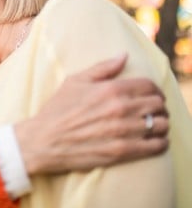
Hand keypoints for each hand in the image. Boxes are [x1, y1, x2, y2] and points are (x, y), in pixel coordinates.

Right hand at [14, 53, 168, 174]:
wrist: (45, 139)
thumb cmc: (58, 108)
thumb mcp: (76, 81)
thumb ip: (103, 68)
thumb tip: (124, 55)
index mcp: (111, 89)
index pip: (149, 86)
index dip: (154, 89)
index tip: (152, 94)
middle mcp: (120, 109)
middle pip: (158, 105)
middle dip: (159, 106)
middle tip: (153, 110)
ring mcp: (123, 131)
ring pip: (161, 125)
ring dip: (162, 124)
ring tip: (154, 125)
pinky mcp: (123, 152)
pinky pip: (156, 147)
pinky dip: (160, 143)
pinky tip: (154, 140)